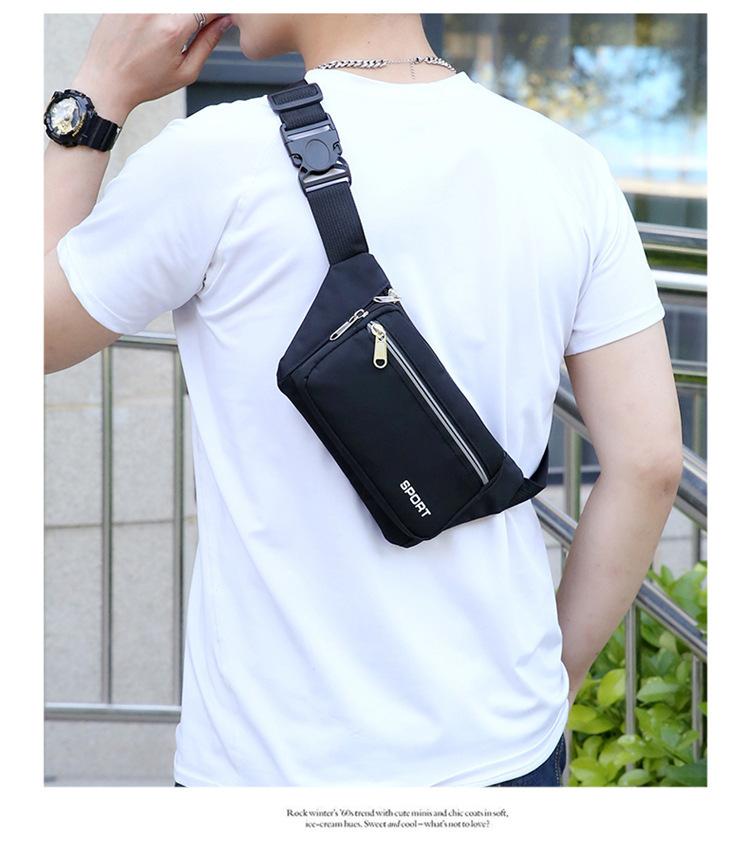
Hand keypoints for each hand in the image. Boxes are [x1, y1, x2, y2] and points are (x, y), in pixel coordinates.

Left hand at [70, 13, 232, 124]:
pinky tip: (153, 31)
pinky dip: (159, 13)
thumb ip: (207, 44)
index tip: (219, 18)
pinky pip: (148, 3)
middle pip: (189, 4)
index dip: (218, 12)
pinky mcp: (123, 1)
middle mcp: (154, 10)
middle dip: (197, 13)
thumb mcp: (185, 72)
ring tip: (168, 33)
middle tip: (190, 30)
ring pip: (171, 4)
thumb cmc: (143, 82)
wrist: (106, 81)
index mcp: (172, 29)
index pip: (208, 7)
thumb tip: (223, 24)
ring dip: (178, 14)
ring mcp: (137, 3)